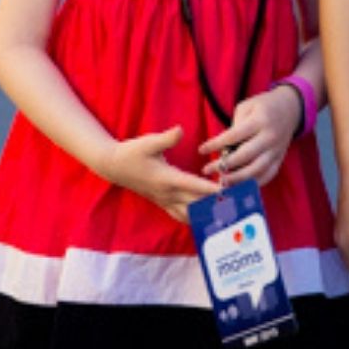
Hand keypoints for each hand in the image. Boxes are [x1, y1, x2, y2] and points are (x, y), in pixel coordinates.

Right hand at [104, 126, 218, 222]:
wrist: (113, 166)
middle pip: (196, 204)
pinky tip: (205, 218)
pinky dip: (194, 218)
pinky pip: (181, 215)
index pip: (194, 186)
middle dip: (215, 205)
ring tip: (224, 214)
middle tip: (235, 205)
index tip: (228, 193)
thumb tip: (181, 130)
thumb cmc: (132, 152)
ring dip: (206, 214)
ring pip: (189, 214)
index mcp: (167, 179)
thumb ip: (166, 138)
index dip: (212, 190)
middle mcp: (168, 193)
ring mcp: (164, 200)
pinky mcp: (162, 202)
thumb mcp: (148, 142)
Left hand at [199, 86, 302, 187]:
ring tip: (221, 182)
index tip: (201, 150)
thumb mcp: (246, 106)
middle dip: (225, 165)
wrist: (291, 108)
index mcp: (260, 120)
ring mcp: (276, 150)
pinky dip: (253, 184)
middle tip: (208, 170)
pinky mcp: (280, 159)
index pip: (234, 136)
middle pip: (245, 156)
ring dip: (237, 179)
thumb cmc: (263, 106)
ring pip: (257, 170)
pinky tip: (239, 186)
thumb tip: (223, 148)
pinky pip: (267, 176)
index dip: (216, 144)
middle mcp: (269, 137)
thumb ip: (235, 125)